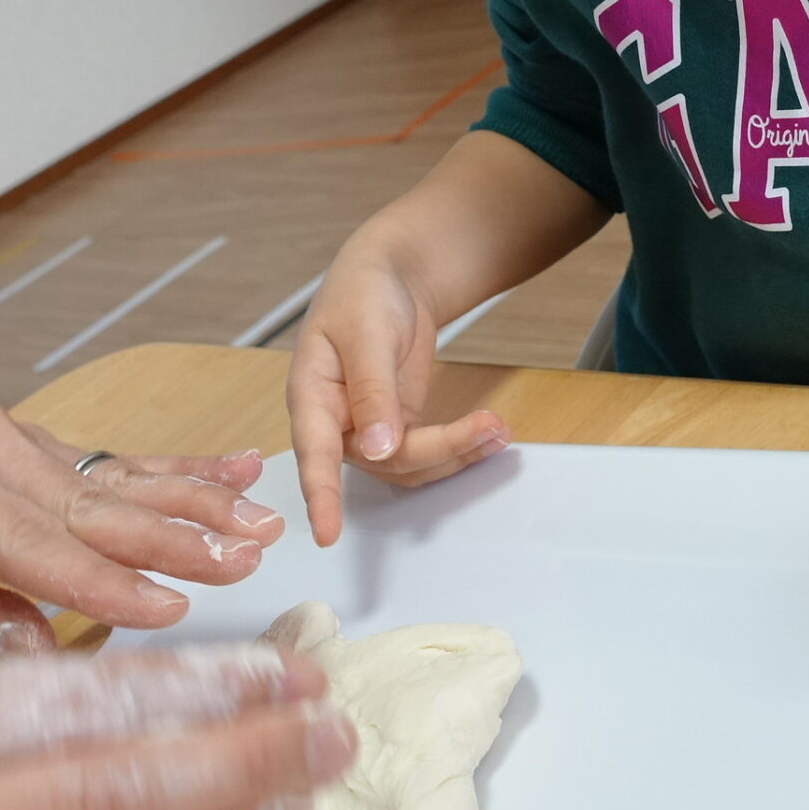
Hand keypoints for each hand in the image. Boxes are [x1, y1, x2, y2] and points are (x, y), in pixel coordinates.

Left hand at [0, 393, 288, 654]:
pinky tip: (242, 469)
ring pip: (117, 478)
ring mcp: (13, 433)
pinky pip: (118, 461)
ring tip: (263, 526)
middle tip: (246, 565)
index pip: (22, 539)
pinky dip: (185, 468)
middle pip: (87, 501)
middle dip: (175, 537)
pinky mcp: (40, 442)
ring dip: (197, 503)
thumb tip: (35, 646)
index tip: (167, 611)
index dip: (98, 579)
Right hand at [287, 241, 508, 545]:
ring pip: (409, 465)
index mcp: (311, 396)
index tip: (327, 534)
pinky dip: (459, 446)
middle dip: (439, 451)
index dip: (320, 497)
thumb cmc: (363, 292)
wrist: (389, 275)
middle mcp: (334, 423)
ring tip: (497, 428)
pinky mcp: (396, 429)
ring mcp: (366, 430)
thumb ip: (371, 391)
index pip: (312, 454)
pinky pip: (426, 454)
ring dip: (456, 452)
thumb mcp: (366, 333)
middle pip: (382, 462)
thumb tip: (375, 449)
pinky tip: (487, 434)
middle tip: (487, 427)